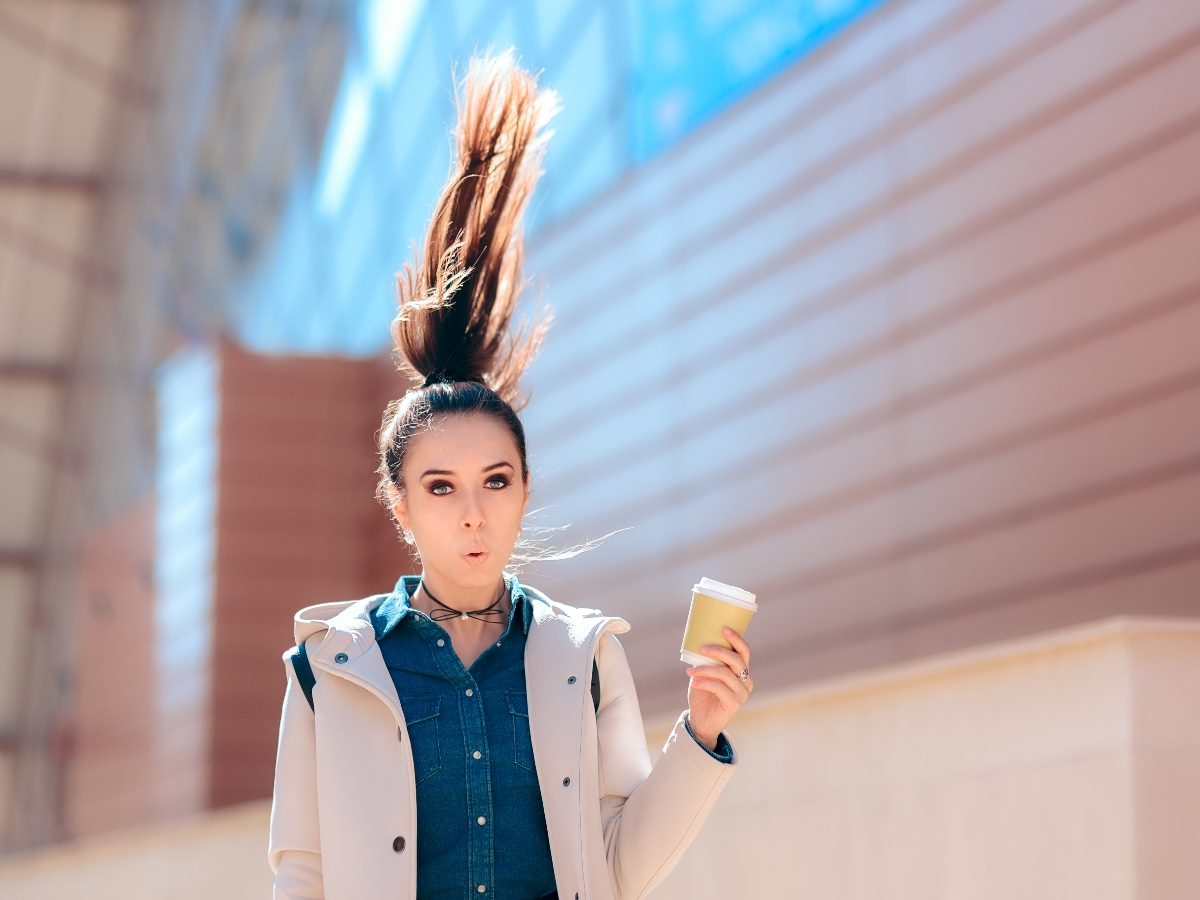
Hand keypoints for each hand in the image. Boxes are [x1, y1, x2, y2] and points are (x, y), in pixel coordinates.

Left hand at [685, 626, 753, 747]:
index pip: (744, 652)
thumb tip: (699, 642)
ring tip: (690, 671)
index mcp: (741, 671)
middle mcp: (745, 681)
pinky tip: (694, 681)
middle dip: (718, 651)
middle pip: (736, 660)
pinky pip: (719, 687)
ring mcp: (742, 693)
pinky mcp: (734, 703)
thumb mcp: (704, 673)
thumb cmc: (702, 694)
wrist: (700, 720)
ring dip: (705, 669)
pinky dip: (704, 682)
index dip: (736, 639)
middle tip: (701, 649)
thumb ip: (707, 661)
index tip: (724, 629)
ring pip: (725, 673)